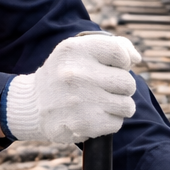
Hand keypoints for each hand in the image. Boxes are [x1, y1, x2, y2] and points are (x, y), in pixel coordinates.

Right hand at [4, 33, 141, 143]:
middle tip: (104, 89)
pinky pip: (117, 123)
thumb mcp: (79, 50)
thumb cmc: (65, 74)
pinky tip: (93, 115)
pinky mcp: (83, 123)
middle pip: (128, 82)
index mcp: (75, 50)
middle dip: (121, 88)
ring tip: (100, 103)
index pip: (120, 53)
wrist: (33, 105)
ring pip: (127, 105)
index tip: (112, 68)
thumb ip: (113, 46)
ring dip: (118, 106)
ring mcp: (79, 100)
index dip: (122, 63)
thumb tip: (136, 58)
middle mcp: (76, 73)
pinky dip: (109, 122)